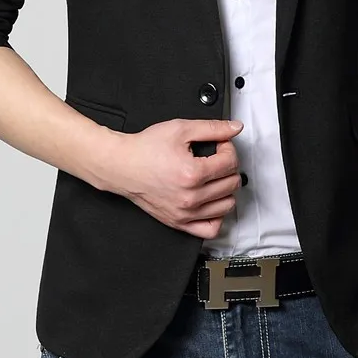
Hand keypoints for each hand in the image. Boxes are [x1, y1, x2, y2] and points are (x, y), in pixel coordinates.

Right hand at [101, 118, 244, 238]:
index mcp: (192, 174)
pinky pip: (211, 229)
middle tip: (216, 157)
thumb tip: (235, 128)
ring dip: (226, 189)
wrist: (122, 165)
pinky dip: (217, 216)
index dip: (228, 148)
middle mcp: (190, 197)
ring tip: (214, 177)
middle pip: (231, 183)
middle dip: (228, 166)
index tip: (220, 145)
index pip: (230, 162)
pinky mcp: (178, 222)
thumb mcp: (180, 129)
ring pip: (227, 205)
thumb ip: (212, 128)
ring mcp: (185, 213)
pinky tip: (212, 201)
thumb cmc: (145, 149)